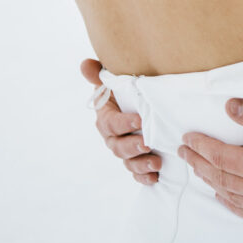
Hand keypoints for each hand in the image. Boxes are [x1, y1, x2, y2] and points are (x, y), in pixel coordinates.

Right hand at [80, 58, 161, 184]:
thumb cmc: (123, 90)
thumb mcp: (112, 80)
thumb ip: (99, 74)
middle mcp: (113, 137)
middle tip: (147, 144)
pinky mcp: (136, 159)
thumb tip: (85, 64)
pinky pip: (136, 173)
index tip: (139, 120)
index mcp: (106, 118)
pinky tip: (154, 178)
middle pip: (118, 147)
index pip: (111, 123)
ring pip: (128, 162)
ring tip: (156, 163)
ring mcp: (124, 150)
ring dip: (140, 165)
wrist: (138, 102)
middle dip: (132, 147)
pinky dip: (144, 177)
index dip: (124, 123)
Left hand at [178, 98, 242, 225]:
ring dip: (211, 182)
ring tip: (198, 168)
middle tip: (184, 151)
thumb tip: (230, 107)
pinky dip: (231, 204)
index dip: (201, 146)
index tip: (188, 137)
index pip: (221, 157)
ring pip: (232, 198)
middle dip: (199, 163)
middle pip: (221, 178)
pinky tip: (224, 196)